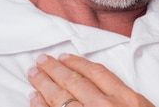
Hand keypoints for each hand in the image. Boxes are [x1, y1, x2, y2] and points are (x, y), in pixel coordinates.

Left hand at [28, 53, 154, 106]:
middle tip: (41, 61)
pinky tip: (33, 98)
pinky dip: (41, 106)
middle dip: (55, 69)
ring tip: (33, 75)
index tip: (65, 57)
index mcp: (125, 98)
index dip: (78, 63)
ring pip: (61, 97)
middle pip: (75, 82)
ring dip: (44, 84)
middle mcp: (105, 106)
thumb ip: (123, 99)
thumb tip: (100, 90)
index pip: (96, 73)